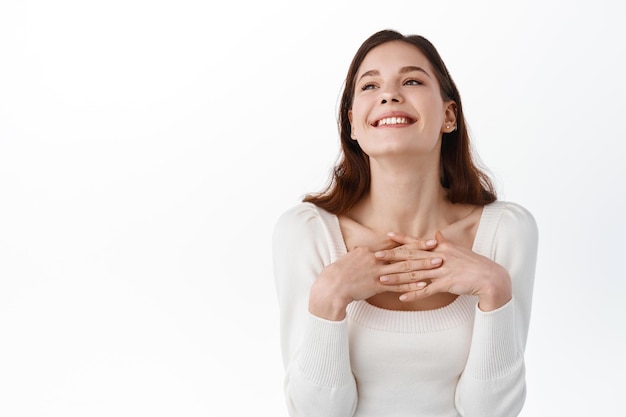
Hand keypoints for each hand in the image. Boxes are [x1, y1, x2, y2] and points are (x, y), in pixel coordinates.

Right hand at [309, 237, 437, 319]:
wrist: (331, 286)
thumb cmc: (340, 273)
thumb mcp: (352, 258)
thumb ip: (365, 254)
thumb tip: (373, 251)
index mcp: (370, 251)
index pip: (395, 245)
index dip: (413, 243)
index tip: (427, 241)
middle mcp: (375, 259)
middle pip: (403, 254)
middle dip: (422, 251)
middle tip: (437, 248)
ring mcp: (376, 272)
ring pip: (404, 269)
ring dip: (421, 266)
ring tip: (437, 264)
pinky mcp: (376, 286)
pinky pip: (397, 286)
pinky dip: (410, 286)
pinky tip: (423, 285)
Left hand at [376, 231, 511, 310]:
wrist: (490, 277)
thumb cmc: (474, 264)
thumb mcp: (458, 250)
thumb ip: (444, 243)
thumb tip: (436, 234)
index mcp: (440, 248)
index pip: (418, 242)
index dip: (402, 239)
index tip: (387, 235)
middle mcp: (439, 257)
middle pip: (411, 256)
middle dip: (392, 256)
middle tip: (376, 256)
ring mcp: (442, 270)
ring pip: (415, 273)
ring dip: (397, 277)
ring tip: (381, 279)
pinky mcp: (446, 284)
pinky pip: (427, 290)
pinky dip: (414, 294)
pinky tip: (401, 297)